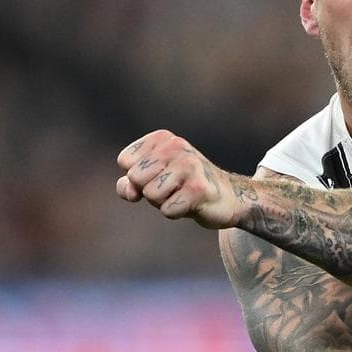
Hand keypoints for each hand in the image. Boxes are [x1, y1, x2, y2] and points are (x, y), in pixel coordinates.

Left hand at [116, 130, 241, 229]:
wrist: (226, 197)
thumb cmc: (182, 186)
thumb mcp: (152, 180)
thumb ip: (129, 184)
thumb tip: (130, 191)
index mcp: (162, 138)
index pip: (125, 160)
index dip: (136, 177)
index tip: (158, 175)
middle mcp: (176, 146)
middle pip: (135, 177)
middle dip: (149, 190)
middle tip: (171, 188)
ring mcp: (189, 165)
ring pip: (150, 194)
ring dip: (163, 202)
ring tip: (181, 194)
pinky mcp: (199, 188)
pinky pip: (167, 210)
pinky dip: (176, 213)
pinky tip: (191, 203)